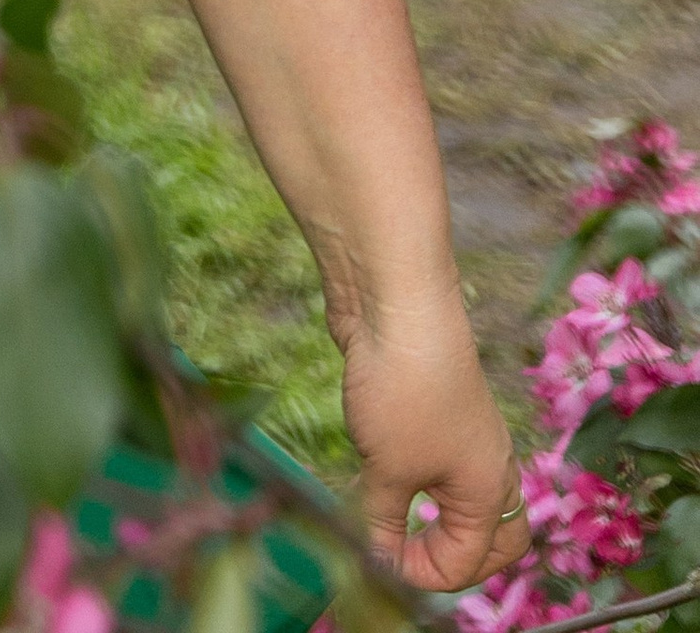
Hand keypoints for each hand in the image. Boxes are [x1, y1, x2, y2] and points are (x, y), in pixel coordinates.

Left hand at [341, 298, 528, 590]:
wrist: (397, 301)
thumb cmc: (404, 390)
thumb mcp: (387, 469)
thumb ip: (384, 523)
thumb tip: (379, 562)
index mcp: (490, 491)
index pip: (470, 561)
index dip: (423, 574)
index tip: (379, 562)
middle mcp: (489, 464)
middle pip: (496, 537)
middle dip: (458, 560)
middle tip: (411, 561)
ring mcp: (465, 433)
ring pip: (469, 497)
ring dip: (439, 520)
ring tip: (397, 525)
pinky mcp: (436, 405)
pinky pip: (441, 461)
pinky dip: (420, 481)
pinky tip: (384, 472)